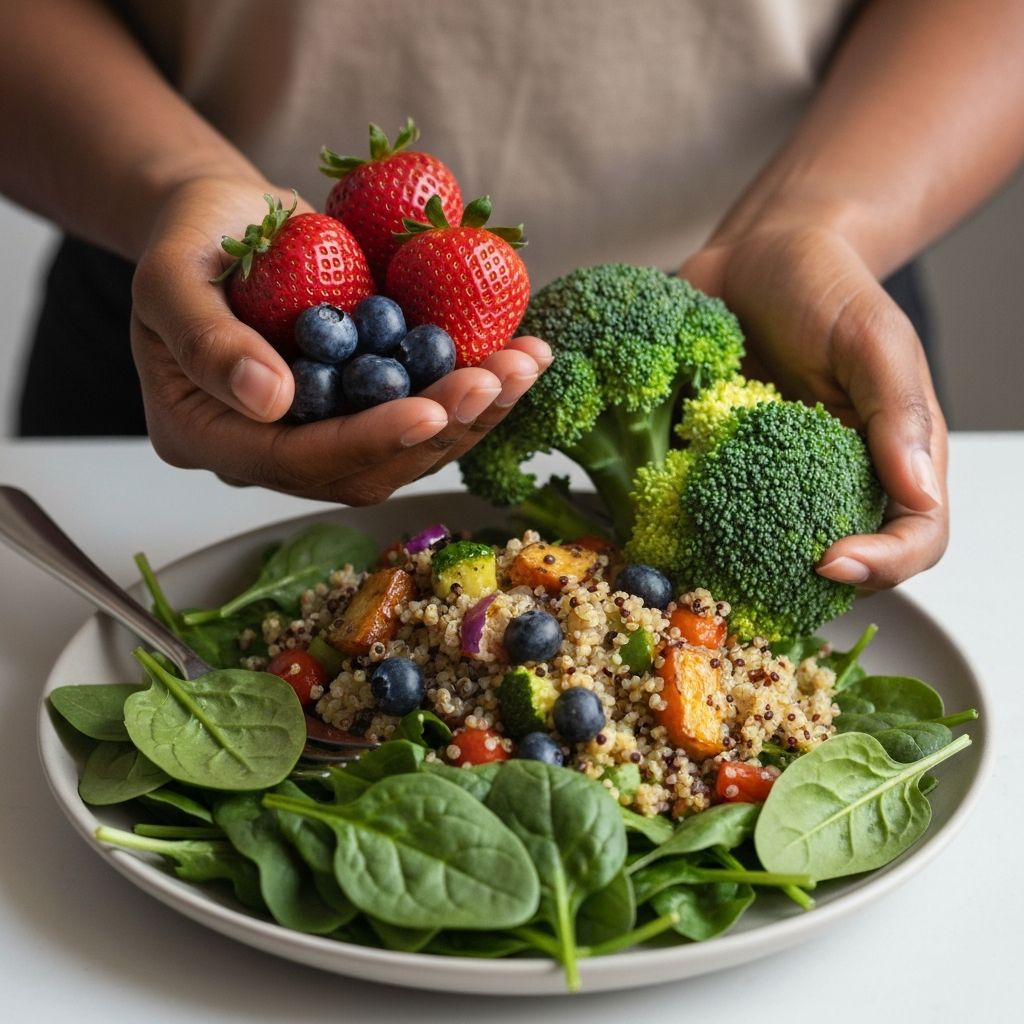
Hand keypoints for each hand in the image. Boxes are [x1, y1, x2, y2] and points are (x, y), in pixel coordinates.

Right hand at [130, 177, 549, 503]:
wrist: (227, 220)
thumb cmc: (189, 236)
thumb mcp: (170, 273)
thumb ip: (205, 341)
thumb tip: (269, 399)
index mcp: (208, 435)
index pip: (295, 459)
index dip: (368, 439)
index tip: (430, 408)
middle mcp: (272, 448)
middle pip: (365, 466)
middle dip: (439, 427)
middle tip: (497, 380)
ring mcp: (322, 430)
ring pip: (406, 446)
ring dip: (472, 411)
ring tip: (525, 364)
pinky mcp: (363, 404)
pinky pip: (422, 408)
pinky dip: (472, 386)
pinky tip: (518, 356)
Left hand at [680, 223, 947, 589]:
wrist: (752, 257)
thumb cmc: (824, 288)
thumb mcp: (872, 338)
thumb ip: (897, 412)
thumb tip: (919, 496)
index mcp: (893, 456)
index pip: (914, 536)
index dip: (884, 565)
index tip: (828, 561)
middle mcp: (836, 479)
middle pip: (842, 563)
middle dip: (804, 586)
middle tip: (758, 585)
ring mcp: (773, 478)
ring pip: (769, 552)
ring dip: (740, 570)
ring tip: (705, 569)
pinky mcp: (720, 466)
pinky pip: (707, 513)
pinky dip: (689, 529)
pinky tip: (663, 528)